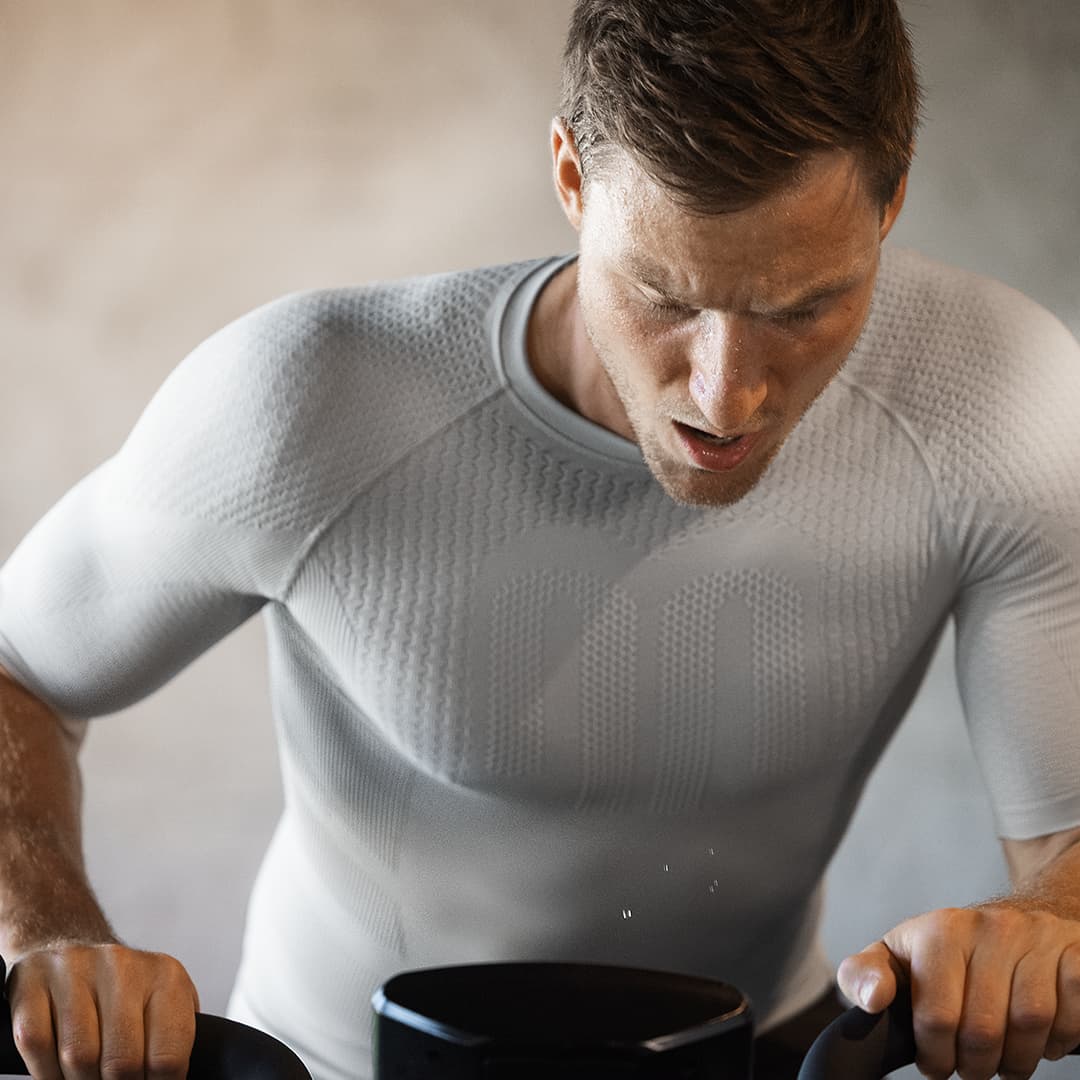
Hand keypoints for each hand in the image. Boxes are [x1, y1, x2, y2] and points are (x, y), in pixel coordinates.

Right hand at [6, 942, 198, 1079]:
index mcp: (166, 976)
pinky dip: (45, 1071)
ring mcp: (76, 969)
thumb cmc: (125, 988)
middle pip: (121, 1063)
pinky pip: (36, 1043)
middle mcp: (122, 965)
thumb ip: (171, 1041)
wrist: (73, 944)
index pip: (167, 1057)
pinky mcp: (33, 979)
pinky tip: (57, 1069)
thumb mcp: (164, 1004)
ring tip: (88, 1078)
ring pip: (79, 1057)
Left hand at [837, 904, 1079, 1079]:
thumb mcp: (895, 956)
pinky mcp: (1076, 953)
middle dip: (975, 1064)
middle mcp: (991, 928)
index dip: (935, 1055)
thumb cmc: (945, 951)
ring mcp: (1038, 938)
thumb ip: (863, 975)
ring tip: (1002, 1059)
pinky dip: (1060, 1039)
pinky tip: (1041, 1038)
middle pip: (986, 1029)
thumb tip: (873, 999)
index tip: (935, 1063)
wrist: (1013, 922)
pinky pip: (1074, 1012)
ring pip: (1033, 1024)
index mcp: (941, 930)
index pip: (937, 1016)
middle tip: (970, 1066)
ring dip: (1018, 1059)